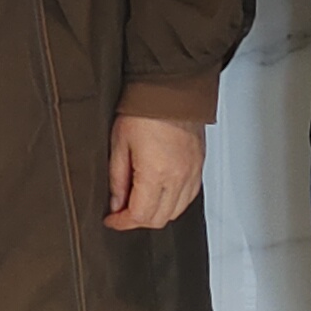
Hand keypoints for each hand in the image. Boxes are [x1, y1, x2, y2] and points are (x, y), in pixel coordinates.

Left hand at [104, 112, 206, 230]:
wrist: (171, 88)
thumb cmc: (145, 109)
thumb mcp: (119, 143)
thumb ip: (117, 178)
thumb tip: (116, 202)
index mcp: (156, 174)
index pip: (140, 216)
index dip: (122, 222)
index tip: (112, 219)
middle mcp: (178, 177)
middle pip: (159, 219)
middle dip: (137, 220)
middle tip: (122, 212)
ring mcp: (192, 173)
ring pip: (176, 211)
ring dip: (156, 213)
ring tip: (139, 202)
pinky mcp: (199, 166)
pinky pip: (189, 197)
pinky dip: (174, 203)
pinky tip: (161, 194)